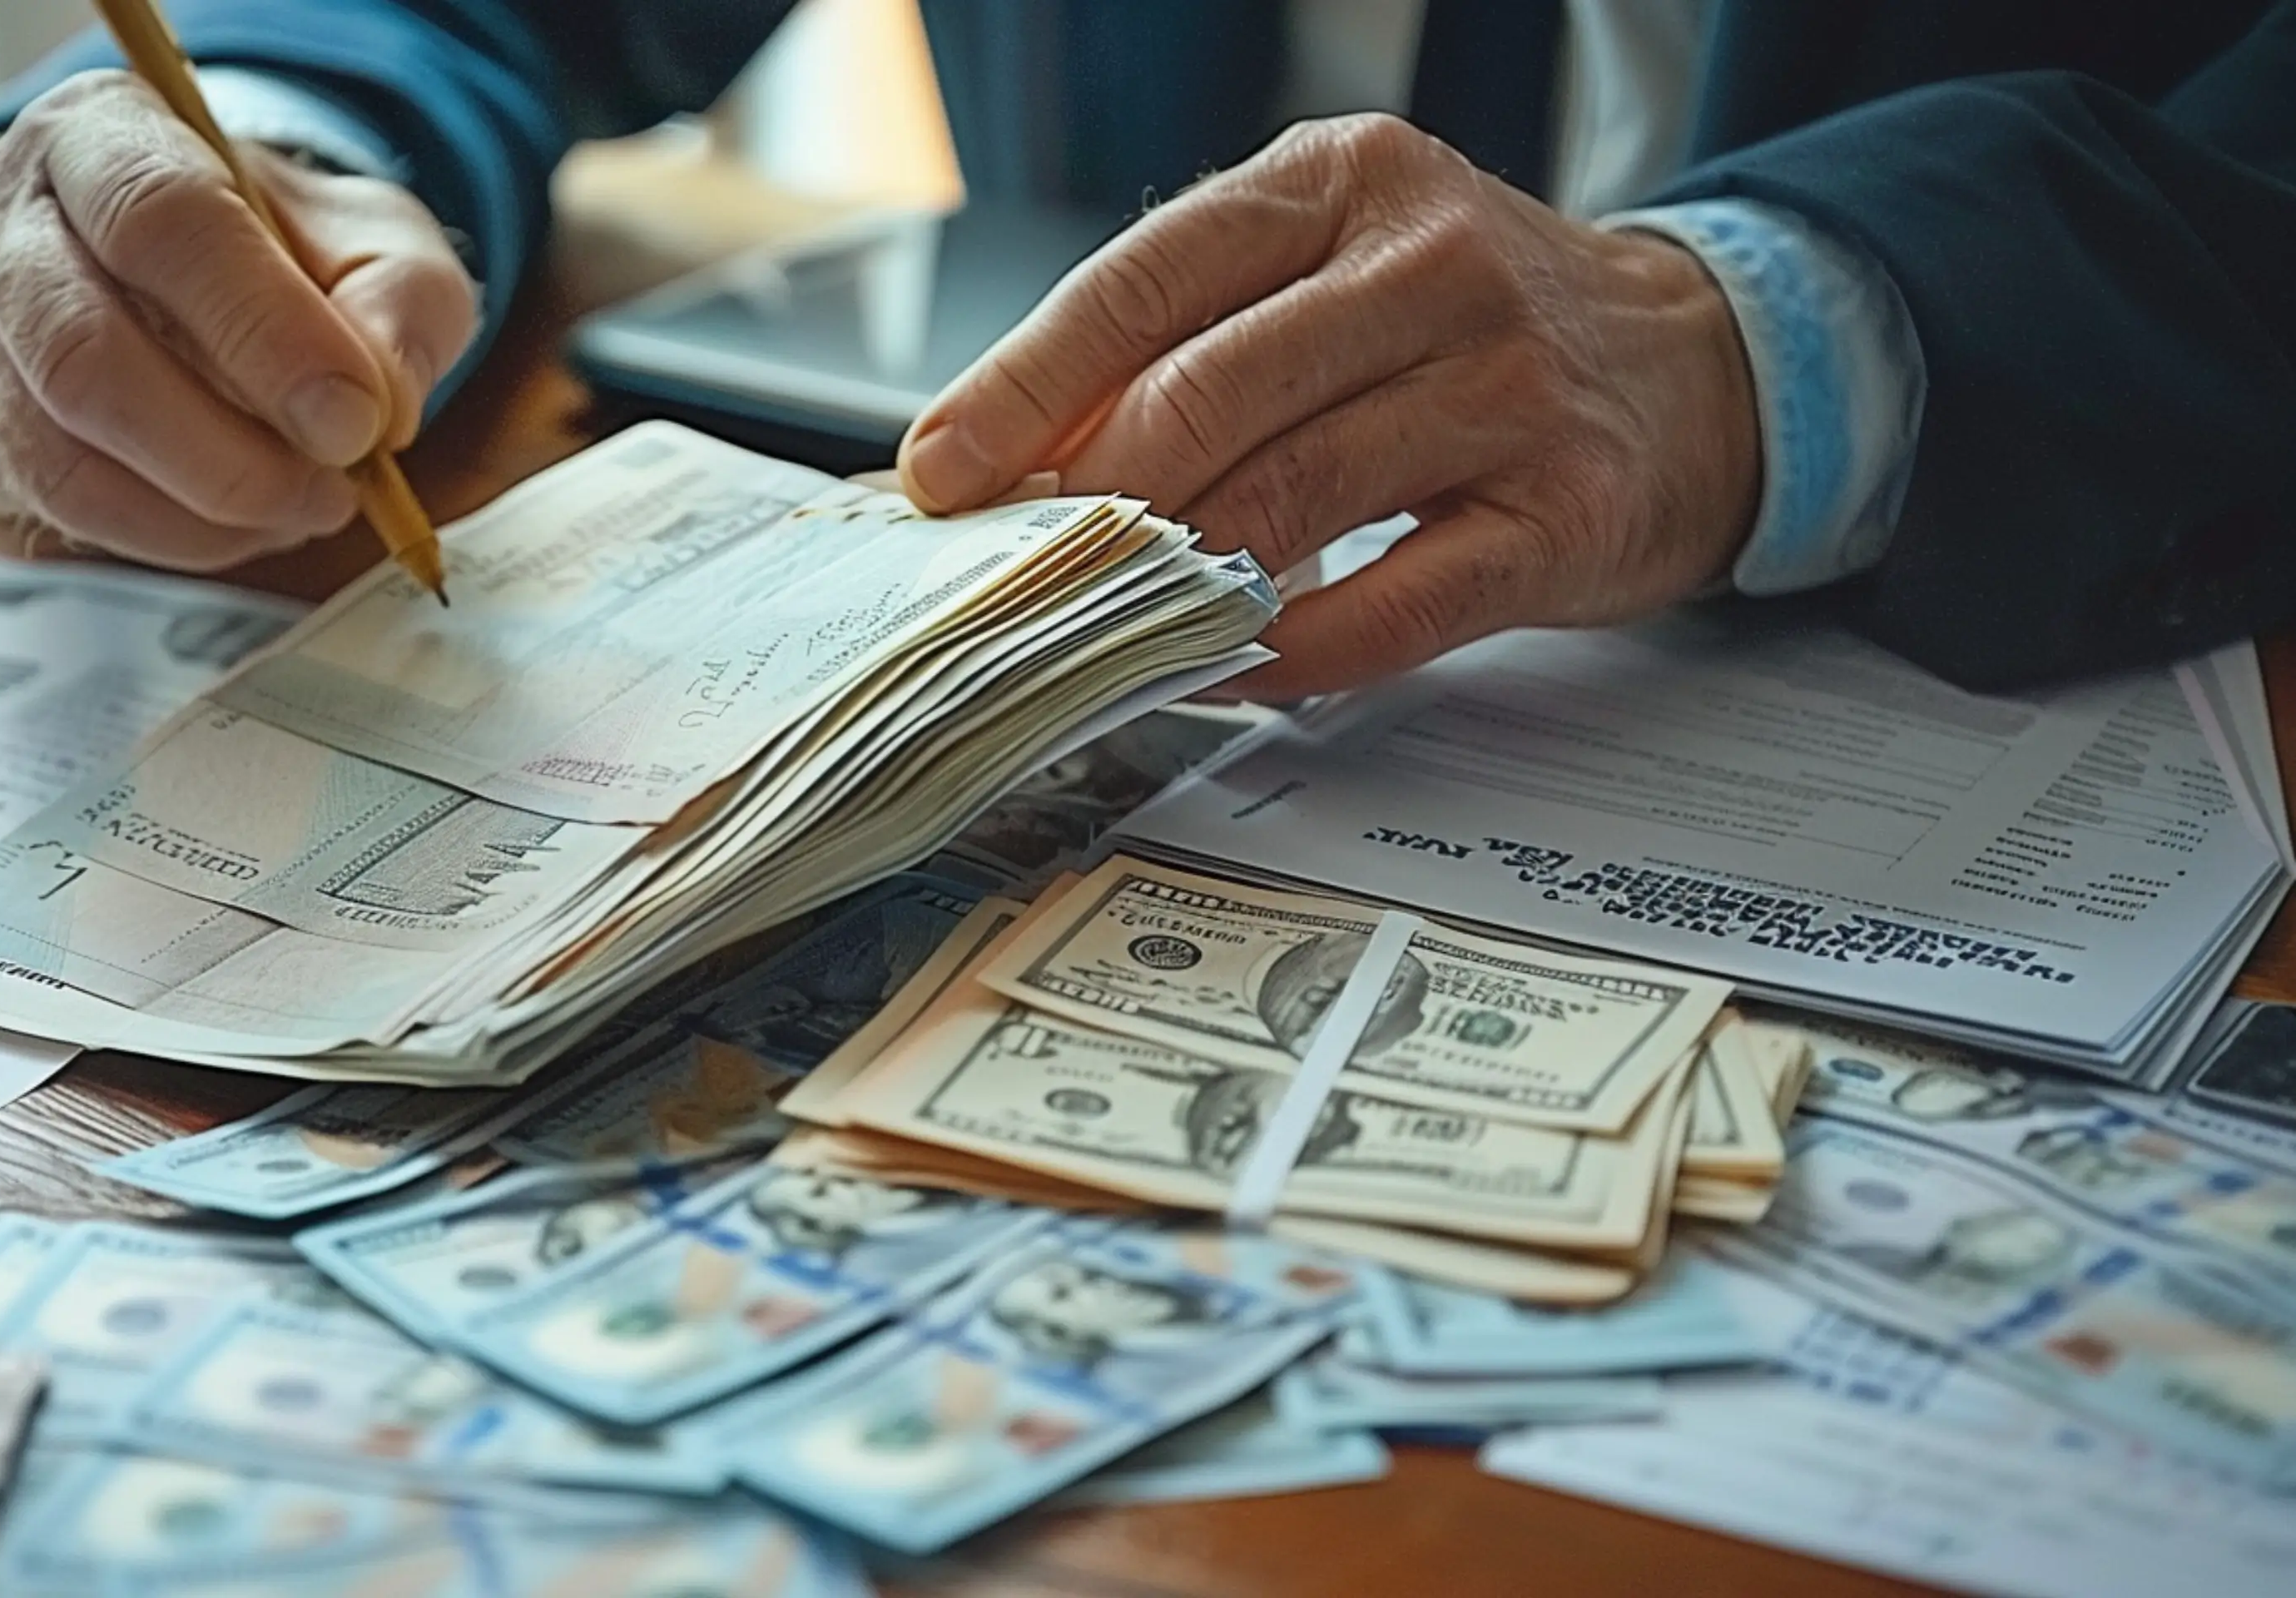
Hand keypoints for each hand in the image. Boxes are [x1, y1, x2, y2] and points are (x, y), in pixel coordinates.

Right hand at [0, 70, 477, 569]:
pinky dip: (164, 534)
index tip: (353, 420)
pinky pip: (53, 501)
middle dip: (225, 454)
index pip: (161, 219)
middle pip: (82, 353)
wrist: (200, 276)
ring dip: (199, 512)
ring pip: (57, 449)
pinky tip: (236, 520)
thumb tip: (379, 405)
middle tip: (332, 491)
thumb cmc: (286, 251)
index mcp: (100, 129)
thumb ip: (399, 307)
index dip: (261, 331)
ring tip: (299, 510)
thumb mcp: (379, 246)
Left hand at [896, 115, 1760, 699]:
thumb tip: (1015, 459)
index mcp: (1342, 180)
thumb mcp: (1332, 277)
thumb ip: (1191, 343)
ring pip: (1291, 497)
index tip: (942, 472)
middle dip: (1092, 502)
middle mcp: (1431, 264)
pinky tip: (1230, 668)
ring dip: (1179, 581)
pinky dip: (1294, 649)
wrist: (1700, 368)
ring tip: (1109, 625)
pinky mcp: (1569, 509)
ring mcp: (1510, 386)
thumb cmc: (1470, 330)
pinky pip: (1399, 601)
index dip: (1024, 386)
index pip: (1144, 278)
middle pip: (1206, 395)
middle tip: (1022, 573)